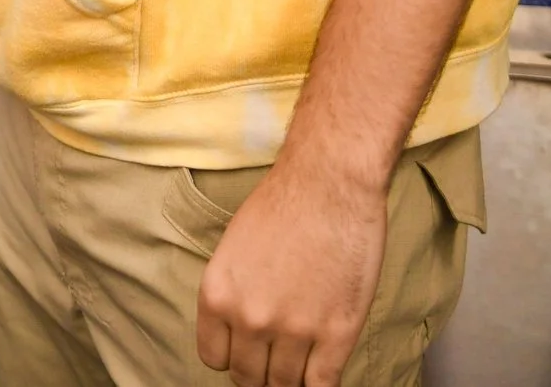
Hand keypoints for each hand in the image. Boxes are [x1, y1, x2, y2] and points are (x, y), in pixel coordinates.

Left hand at [195, 160, 385, 386]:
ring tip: (300, 362)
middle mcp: (249, 318)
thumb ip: (233, 293)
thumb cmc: (282, 205)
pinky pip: (321, 384)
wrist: (329, 184)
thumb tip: (239, 329)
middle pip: (248, 377)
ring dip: (291, 379)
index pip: (214, 358)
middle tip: (275, 358)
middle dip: (261, 371)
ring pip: (284, 385)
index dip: (233, 356)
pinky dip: (319, 385)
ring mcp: (293, 330)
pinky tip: (322, 370)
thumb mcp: (233, 249)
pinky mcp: (336, 334)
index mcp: (217, 295)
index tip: (247, 351)